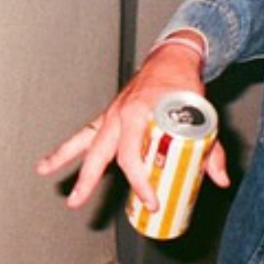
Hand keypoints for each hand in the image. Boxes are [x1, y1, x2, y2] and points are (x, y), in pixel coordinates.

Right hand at [36, 36, 227, 208]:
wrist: (172, 60)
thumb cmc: (184, 87)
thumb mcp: (202, 119)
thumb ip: (212, 150)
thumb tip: (219, 179)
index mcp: (140, 114)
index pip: (132, 156)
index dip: (139, 182)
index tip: (151, 200)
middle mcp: (120, 115)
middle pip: (98, 153)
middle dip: (87, 179)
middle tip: (78, 203)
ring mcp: (111, 115)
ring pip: (83, 141)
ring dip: (62, 158)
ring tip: (44, 173)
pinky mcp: (109, 117)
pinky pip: (84, 134)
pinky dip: (67, 148)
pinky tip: (50, 161)